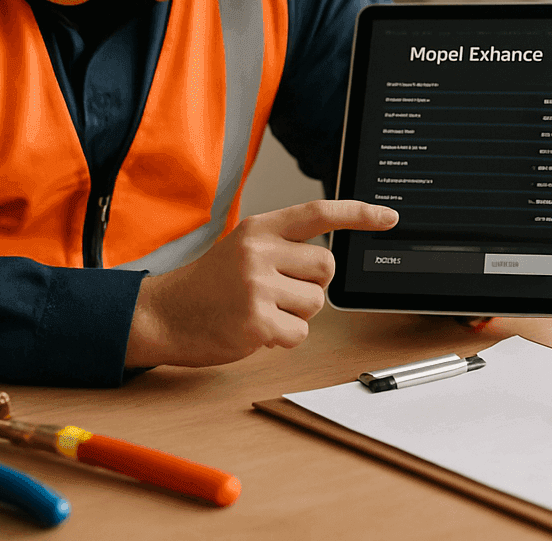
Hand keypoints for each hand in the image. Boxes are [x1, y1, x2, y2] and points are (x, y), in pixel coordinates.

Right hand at [125, 199, 398, 367]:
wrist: (163, 314)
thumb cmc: (207, 285)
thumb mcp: (242, 248)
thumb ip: (281, 247)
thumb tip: (327, 262)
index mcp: (259, 228)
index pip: (318, 213)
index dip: (358, 214)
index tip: (388, 217)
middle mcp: (259, 251)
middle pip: (326, 266)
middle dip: (311, 285)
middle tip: (279, 292)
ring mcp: (257, 286)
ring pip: (315, 303)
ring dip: (296, 314)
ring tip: (261, 310)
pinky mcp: (256, 321)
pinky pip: (299, 333)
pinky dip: (283, 339)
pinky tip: (255, 329)